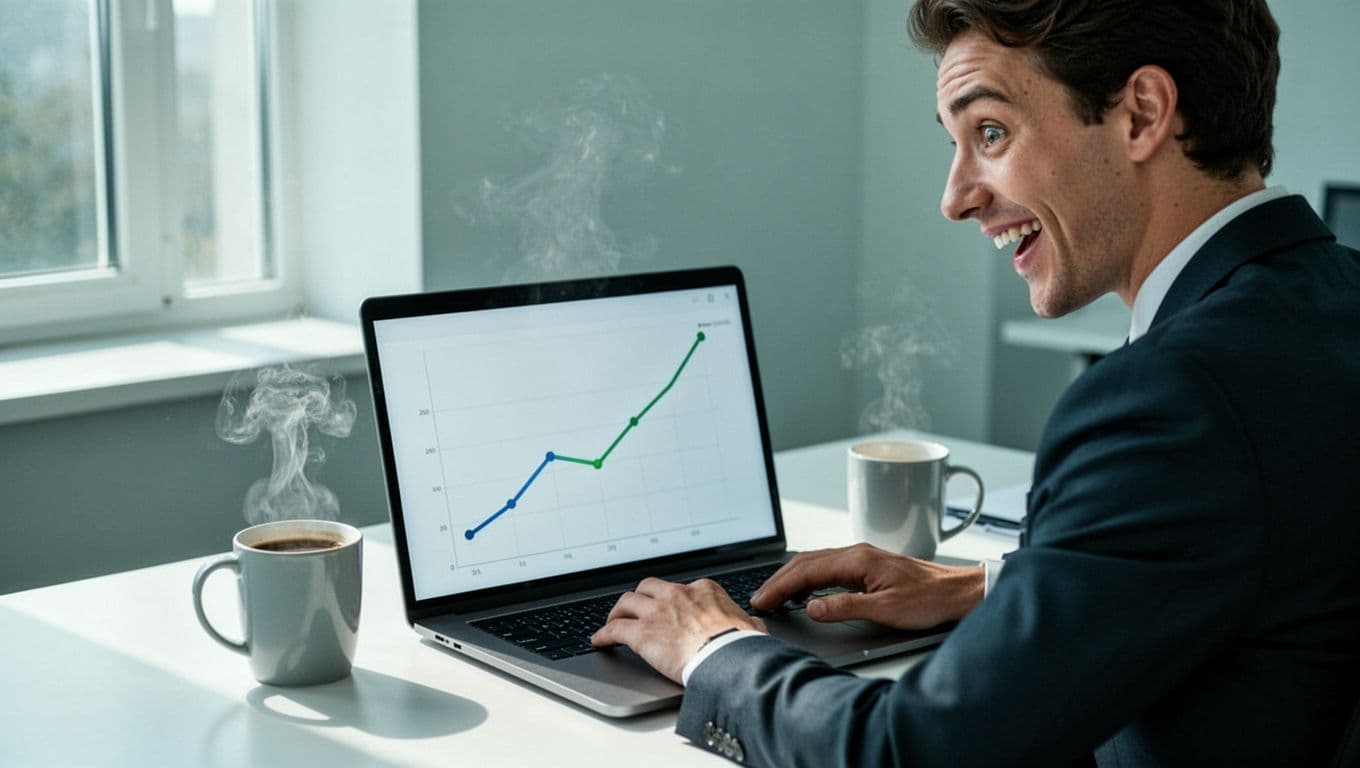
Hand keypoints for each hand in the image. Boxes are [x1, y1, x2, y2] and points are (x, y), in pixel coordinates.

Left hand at [590, 577, 766, 682]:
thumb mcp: (752, 628)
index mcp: (703, 590)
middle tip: (635, 608)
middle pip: (648, 587)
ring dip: (618, 611)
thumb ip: (748, 623)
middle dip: (640, 597)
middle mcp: (677, 594)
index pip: (681, 589)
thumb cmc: (742, 646)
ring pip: (627, 601)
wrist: (728, 659)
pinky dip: (603, 634)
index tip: (668, 609)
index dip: (671, 601)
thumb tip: (755, 626)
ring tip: (612, 621)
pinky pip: (614, 629)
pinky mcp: (642, 633)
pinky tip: (599, 641)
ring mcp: (657, 612)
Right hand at [750, 543, 984, 629]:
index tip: (763, 599)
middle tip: (760, 599)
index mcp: (858, 560)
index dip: (780, 586)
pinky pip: (828, 567)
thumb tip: (812, 607)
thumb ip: (845, 607)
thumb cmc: (929, 600)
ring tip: (774, 596)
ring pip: (815, 562)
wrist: (957, 592)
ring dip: (792, 578)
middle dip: (778, 580)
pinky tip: (805, 590)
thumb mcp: (886, 610)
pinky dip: (808, 577)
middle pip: (806, 562)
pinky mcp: (867, 566)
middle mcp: (857, 553)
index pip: (807, 571)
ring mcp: (862, 558)